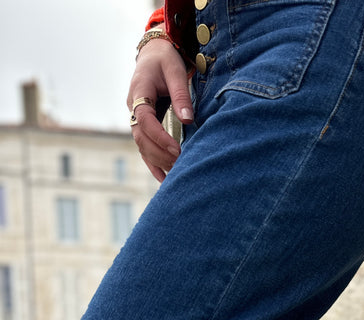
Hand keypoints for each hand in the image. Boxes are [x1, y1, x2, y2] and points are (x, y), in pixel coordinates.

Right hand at [127, 39, 193, 181]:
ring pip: (142, 145)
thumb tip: (188, 119)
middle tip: (181, 164)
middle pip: (141, 137)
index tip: (176, 150)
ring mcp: (135, 117)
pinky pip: (144, 147)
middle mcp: (132, 107)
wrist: (154, 53)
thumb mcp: (175, 71)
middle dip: (159, 154)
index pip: (144, 120)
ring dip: (157, 161)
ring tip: (177, 173)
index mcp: (139, 92)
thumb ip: (181, 95)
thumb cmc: (166, 59)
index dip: (159, 137)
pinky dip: (153, 164)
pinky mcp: (142, 125)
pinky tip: (164, 180)